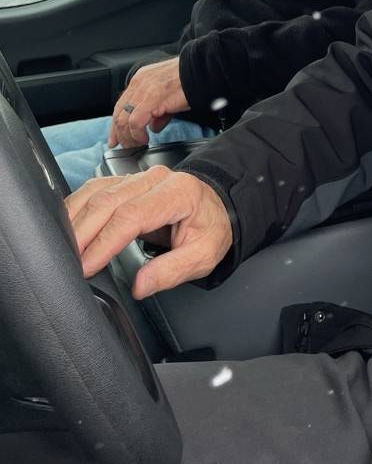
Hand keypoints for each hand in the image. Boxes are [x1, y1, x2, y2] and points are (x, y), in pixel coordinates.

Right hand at [66, 166, 232, 297]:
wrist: (216, 205)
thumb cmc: (210, 227)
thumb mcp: (204, 255)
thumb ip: (172, 270)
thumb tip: (140, 285)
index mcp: (177, 193)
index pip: (131, 216)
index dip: (104, 242)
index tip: (86, 266)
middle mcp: (154, 179)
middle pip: (107, 201)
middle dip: (82, 233)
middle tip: (67, 264)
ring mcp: (138, 177)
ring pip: (96, 192)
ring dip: (75, 219)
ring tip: (62, 249)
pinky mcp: (125, 182)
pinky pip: (95, 189)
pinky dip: (77, 208)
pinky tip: (67, 226)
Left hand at [108, 57, 188, 147]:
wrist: (202, 70)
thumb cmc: (190, 80)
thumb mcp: (169, 95)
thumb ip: (159, 112)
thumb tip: (154, 127)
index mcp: (141, 79)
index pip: (121, 105)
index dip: (116, 126)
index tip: (116, 139)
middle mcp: (138, 83)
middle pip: (118, 114)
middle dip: (120, 135)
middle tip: (127, 146)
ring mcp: (143, 90)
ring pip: (123, 120)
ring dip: (129, 137)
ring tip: (138, 144)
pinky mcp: (151, 99)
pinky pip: (135, 122)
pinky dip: (137, 134)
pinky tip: (146, 139)